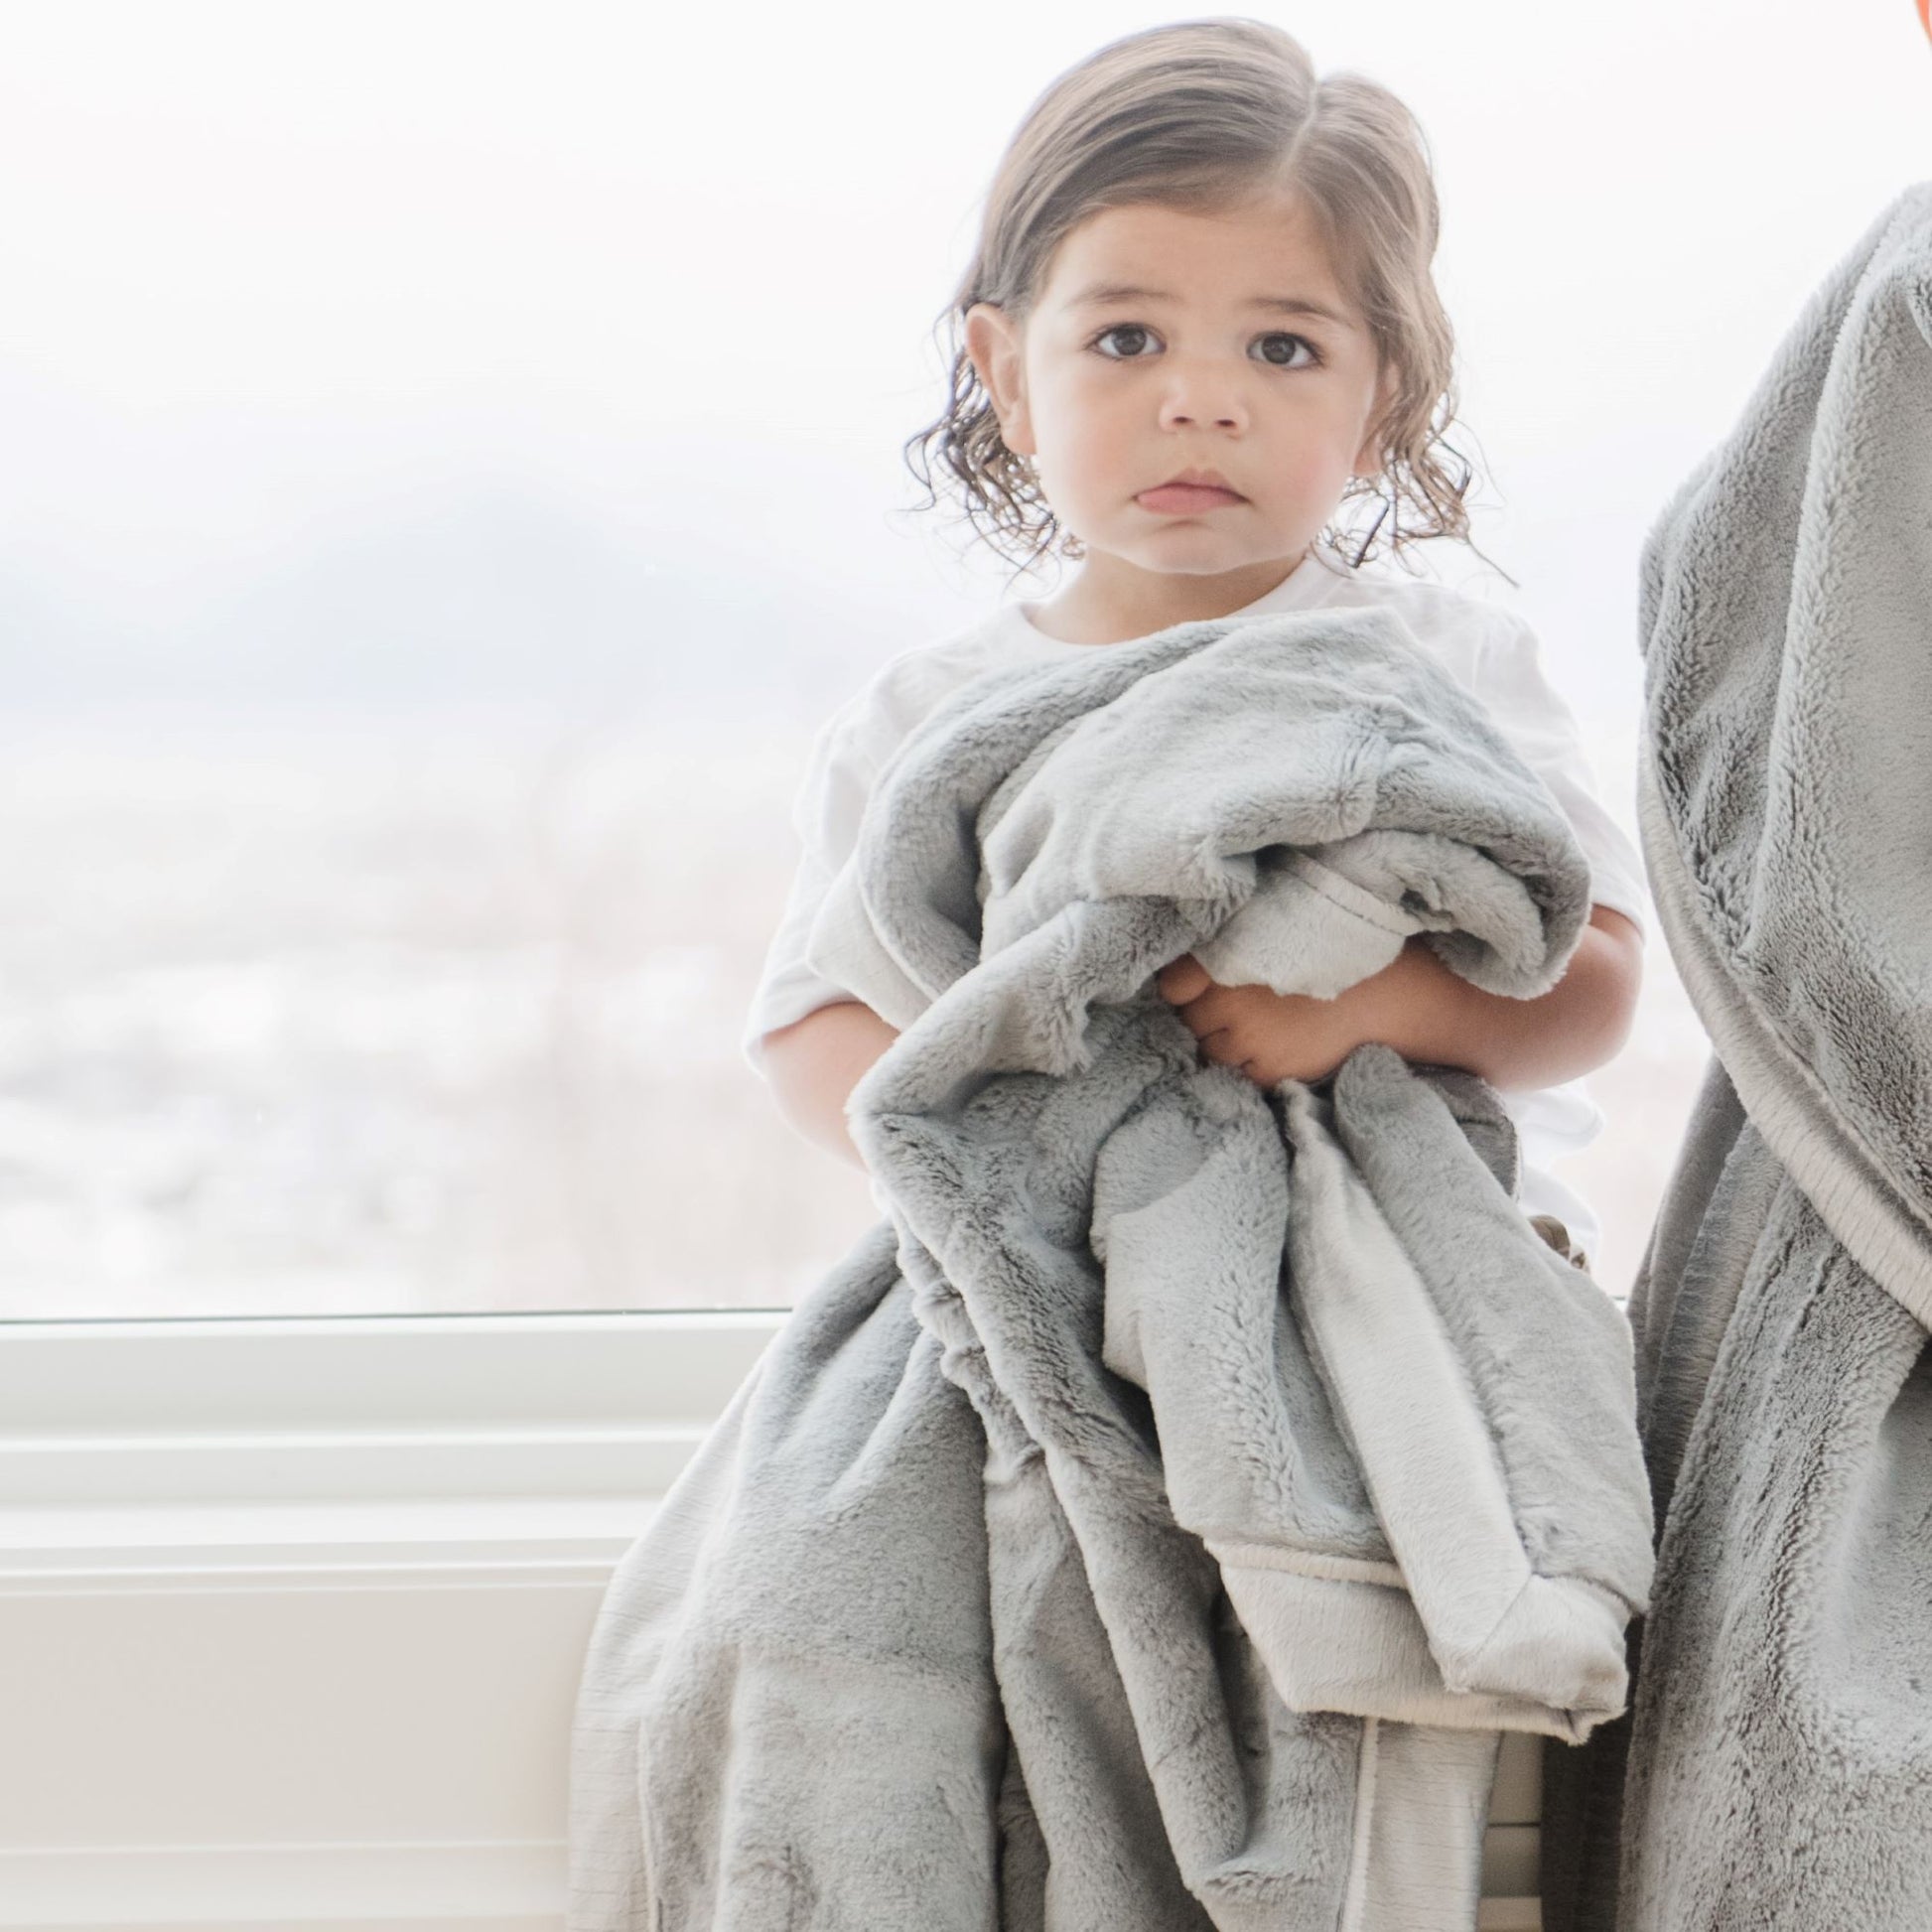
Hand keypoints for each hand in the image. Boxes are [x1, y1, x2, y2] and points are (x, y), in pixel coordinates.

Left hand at [1154, 951, 1368, 1086]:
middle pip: (1190, 1022)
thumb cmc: (1320, 962)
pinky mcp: (1268, 1071)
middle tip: (1233, 1011)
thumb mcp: (1266, 942)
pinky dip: (1246, 1067)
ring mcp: (1249, 1041)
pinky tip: (1269, 1049)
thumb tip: (1176, 981)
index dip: (1184, 990)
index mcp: (1228, 964)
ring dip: (1222, 1045)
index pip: (1174, 987)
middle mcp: (1231, 1004)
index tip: (1195, 991)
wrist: (1373, 995)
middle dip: (1205, 1019)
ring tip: (1253, 1031)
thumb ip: (1222, 956)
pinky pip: (1237, 1075)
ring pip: (1209, 1052)